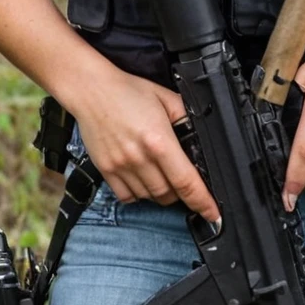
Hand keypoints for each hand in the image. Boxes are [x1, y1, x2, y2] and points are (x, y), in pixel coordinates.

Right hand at [73, 71, 220, 222]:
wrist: (91, 90)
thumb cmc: (128, 91)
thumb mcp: (167, 98)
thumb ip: (187, 118)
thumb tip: (200, 138)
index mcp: (159, 141)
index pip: (186, 182)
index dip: (203, 202)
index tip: (213, 214)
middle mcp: (140, 158)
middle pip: (169, 195)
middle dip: (181, 193)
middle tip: (183, 181)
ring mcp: (121, 167)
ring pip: (149, 197)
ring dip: (161, 193)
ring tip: (161, 175)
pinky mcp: (106, 170)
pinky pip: (127, 197)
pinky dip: (139, 194)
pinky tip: (142, 178)